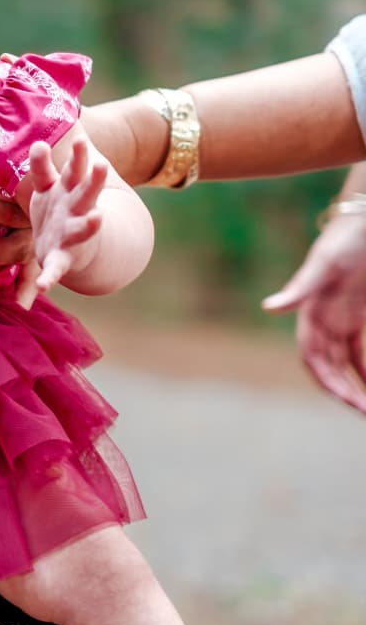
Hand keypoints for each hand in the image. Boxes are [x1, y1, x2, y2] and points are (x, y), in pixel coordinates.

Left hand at [22, 138, 106, 306]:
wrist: (73, 247)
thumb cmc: (58, 208)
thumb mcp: (50, 186)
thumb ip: (42, 166)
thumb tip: (38, 142)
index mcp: (71, 190)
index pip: (75, 169)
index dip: (79, 155)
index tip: (82, 138)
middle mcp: (76, 209)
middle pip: (86, 192)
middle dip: (94, 180)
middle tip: (102, 165)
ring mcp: (72, 234)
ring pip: (83, 227)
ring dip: (90, 224)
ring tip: (97, 218)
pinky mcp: (62, 258)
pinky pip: (56, 269)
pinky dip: (49, 278)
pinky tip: (40, 287)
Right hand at [262, 216, 365, 414]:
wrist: (362, 222)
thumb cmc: (343, 240)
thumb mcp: (323, 264)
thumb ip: (298, 287)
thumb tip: (268, 308)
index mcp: (310, 314)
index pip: (313, 359)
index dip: (328, 382)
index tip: (350, 401)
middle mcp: (322, 322)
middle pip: (329, 369)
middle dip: (346, 392)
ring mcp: (340, 321)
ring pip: (345, 365)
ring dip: (357, 386)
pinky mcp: (357, 317)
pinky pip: (359, 353)